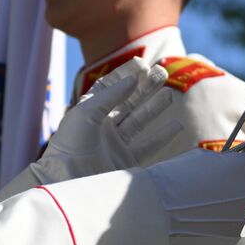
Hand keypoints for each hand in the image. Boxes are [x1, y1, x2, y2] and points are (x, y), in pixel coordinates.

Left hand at [31, 58, 183, 183]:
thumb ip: (110, 96)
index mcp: (89, 111)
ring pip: (139, 120)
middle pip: (128, 100)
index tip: (142, 63)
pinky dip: (163, 136)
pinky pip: (148, 146)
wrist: (67, 181)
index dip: (125, 74)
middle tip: (162, 71)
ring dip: (154, 106)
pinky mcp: (125, 161)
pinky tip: (177, 125)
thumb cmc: (70, 146)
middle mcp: (103, 126)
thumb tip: (134, 79)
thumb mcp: (85, 113)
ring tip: (169, 92)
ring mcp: (115, 143)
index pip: (109, 87)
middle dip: (145, 86)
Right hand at [146, 148, 244, 238]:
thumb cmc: (174, 179)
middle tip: (212, 185)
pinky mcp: (227, 242)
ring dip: (224, 207)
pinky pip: (226, 228)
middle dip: (238, 187)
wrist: (154, 214)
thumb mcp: (201, 158)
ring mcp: (240, 222)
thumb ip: (224, 163)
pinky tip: (192, 220)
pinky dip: (214, 224)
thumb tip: (230, 168)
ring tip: (195, 204)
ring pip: (238, 210)